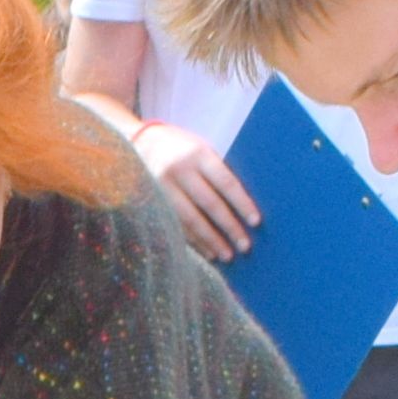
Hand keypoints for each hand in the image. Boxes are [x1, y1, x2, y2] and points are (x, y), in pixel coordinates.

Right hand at [125, 116, 258, 260]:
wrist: (141, 143)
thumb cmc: (183, 149)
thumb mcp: (201, 150)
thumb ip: (217, 172)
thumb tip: (243, 206)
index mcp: (198, 154)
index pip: (226, 182)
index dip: (242, 203)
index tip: (255, 222)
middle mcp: (179, 170)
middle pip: (210, 204)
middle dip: (229, 227)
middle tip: (244, 246)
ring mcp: (163, 187)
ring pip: (191, 220)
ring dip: (211, 240)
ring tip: (226, 255)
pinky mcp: (152, 202)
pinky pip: (176, 226)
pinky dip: (194, 241)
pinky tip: (207, 252)